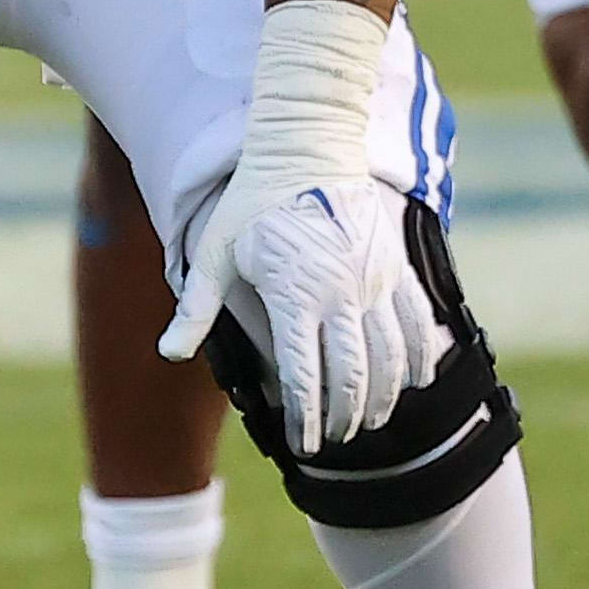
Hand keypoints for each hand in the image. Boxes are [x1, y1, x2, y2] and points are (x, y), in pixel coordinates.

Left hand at [159, 1, 446, 453]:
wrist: (307, 146)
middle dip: (343, 418)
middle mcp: (340, 292)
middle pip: (352, 376)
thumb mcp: (214, 252)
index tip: (302, 443)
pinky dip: (420, 360)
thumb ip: (195, 306)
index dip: (305, 417)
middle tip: (332, 440)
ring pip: (390, 358)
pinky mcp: (395, 266)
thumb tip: (168, 354)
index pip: (304, 375)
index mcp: (294, 293)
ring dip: (382, 398)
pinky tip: (414, 383)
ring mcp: (374, 279)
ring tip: (368, 422)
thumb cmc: (251, 201)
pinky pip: (418, 324)